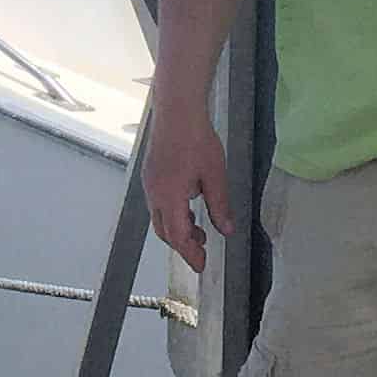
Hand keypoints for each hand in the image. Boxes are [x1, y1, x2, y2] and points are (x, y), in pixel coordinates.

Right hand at [144, 109, 232, 271]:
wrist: (177, 111)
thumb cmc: (196, 139)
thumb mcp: (215, 175)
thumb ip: (219, 206)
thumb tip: (226, 230)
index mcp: (170, 197)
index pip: (178, 237)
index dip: (190, 254)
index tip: (201, 265)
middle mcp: (154, 193)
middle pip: (164, 230)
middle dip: (183, 244)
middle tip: (202, 249)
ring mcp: (150, 183)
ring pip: (159, 217)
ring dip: (178, 227)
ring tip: (199, 228)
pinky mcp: (150, 173)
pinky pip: (157, 202)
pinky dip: (172, 213)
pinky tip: (187, 204)